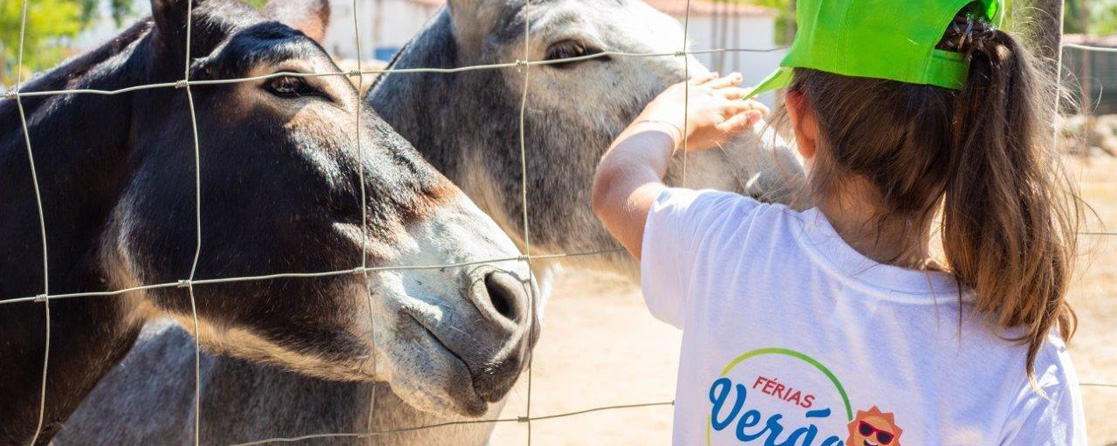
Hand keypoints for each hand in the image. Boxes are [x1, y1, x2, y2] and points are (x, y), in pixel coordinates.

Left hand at [636, 72, 768, 151]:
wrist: (662, 125)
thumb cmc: (690, 135)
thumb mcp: (718, 134)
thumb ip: (738, 124)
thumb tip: (758, 115)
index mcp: (723, 108)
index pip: (744, 106)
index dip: (756, 109)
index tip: (765, 111)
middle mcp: (713, 95)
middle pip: (733, 92)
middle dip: (746, 93)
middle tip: (756, 92)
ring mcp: (698, 90)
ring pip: (718, 82)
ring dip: (730, 80)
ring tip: (739, 77)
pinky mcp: (683, 88)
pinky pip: (700, 79)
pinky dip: (709, 77)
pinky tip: (713, 75)